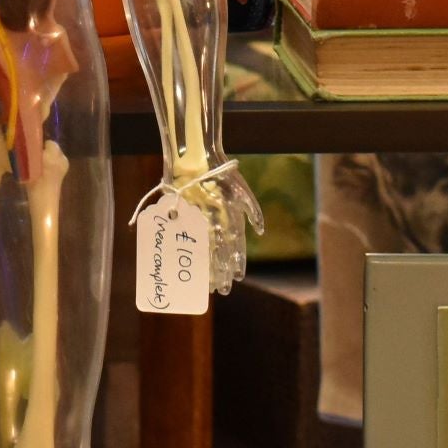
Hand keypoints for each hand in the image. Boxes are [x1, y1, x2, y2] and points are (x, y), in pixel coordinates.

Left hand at [171, 159, 262, 298]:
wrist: (196, 157)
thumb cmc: (221, 173)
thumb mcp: (241, 190)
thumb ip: (252, 210)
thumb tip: (261, 231)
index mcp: (230, 218)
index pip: (235, 247)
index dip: (236, 263)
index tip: (236, 279)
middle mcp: (217, 223)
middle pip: (220, 252)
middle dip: (221, 271)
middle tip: (221, 290)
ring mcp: (201, 221)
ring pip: (206, 249)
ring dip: (208, 267)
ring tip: (208, 285)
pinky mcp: (186, 217)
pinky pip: (190, 239)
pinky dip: (192, 252)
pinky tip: (192, 265)